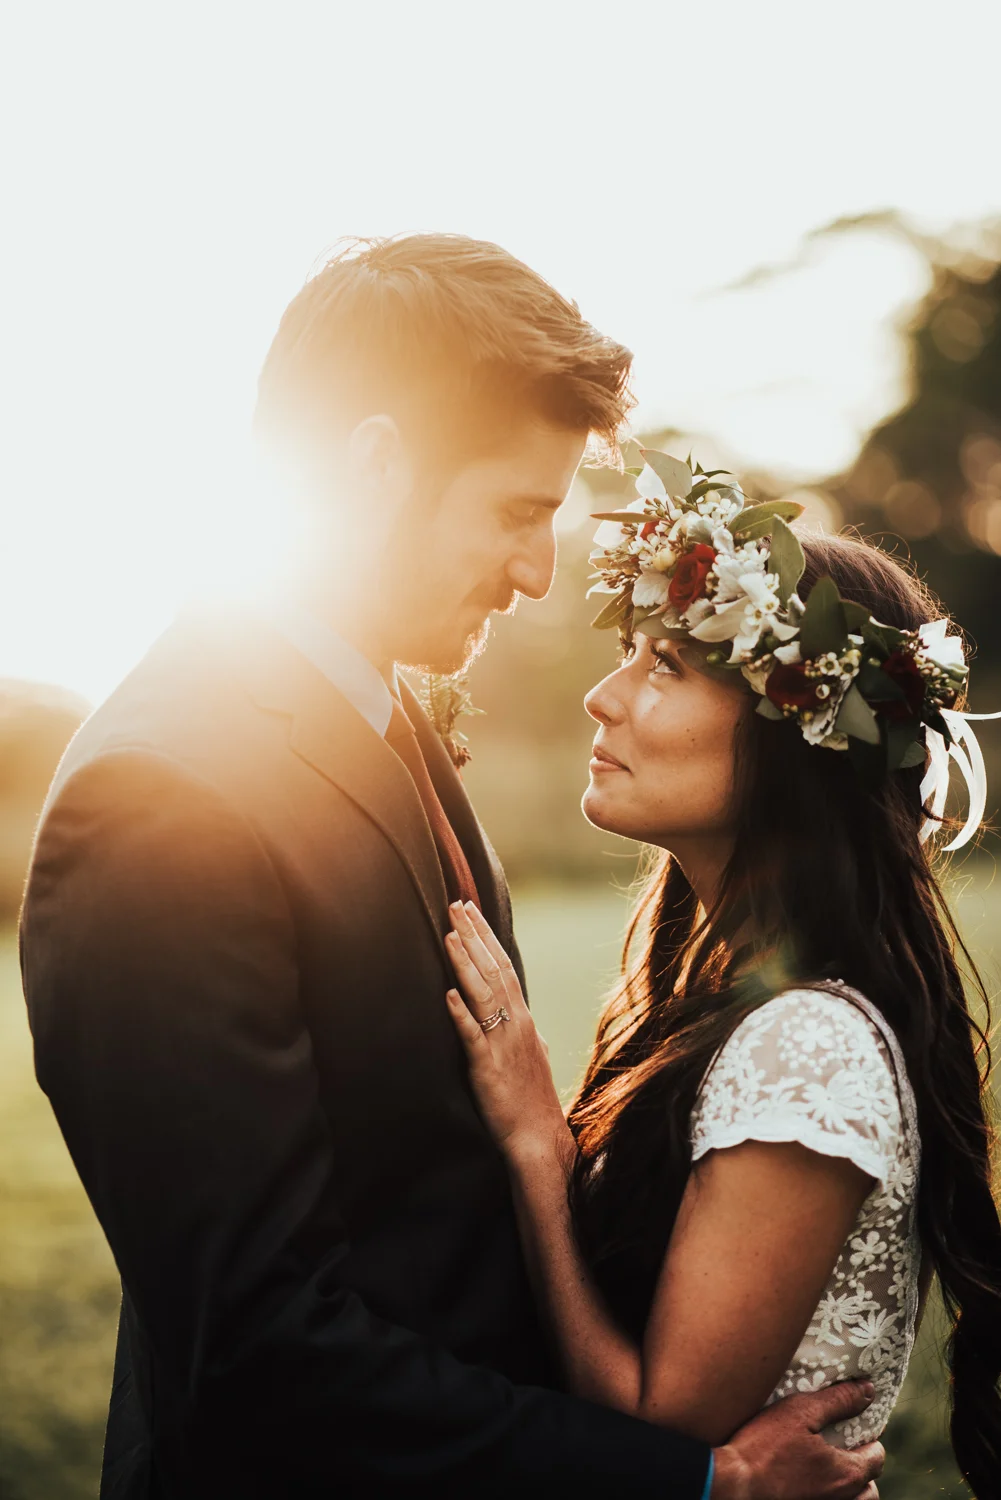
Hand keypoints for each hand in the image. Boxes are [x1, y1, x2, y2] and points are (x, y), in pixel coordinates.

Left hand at [445, 902, 569, 1160]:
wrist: (539, 1138)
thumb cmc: (531, 1099)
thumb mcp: (530, 1054)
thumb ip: (523, 1031)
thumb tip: (522, 1015)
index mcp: (522, 1018)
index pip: (503, 966)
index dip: (485, 937)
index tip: (470, 910)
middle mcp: (515, 1023)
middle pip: (493, 970)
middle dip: (473, 936)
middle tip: (455, 905)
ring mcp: (502, 1044)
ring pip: (483, 994)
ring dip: (465, 963)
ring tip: (448, 935)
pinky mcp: (488, 1068)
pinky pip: (473, 1037)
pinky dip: (461, 1014)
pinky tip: (449, 994)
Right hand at [711, 1381, 883, 1499]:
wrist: (734, 1484)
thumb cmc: (765, 1447)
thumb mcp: (800, 1412)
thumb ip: (838, 1401)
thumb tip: (868, 1391)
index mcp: (847, 1473)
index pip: (877, 1458)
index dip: (872, 1439)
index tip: (859, 1425)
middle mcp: (842, 1498)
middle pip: (870, 1488)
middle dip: (864, 1468)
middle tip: (846, 1448)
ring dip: (851, 1487)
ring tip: (830, 1467)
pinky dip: (831, 1494)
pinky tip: (811, 1479)